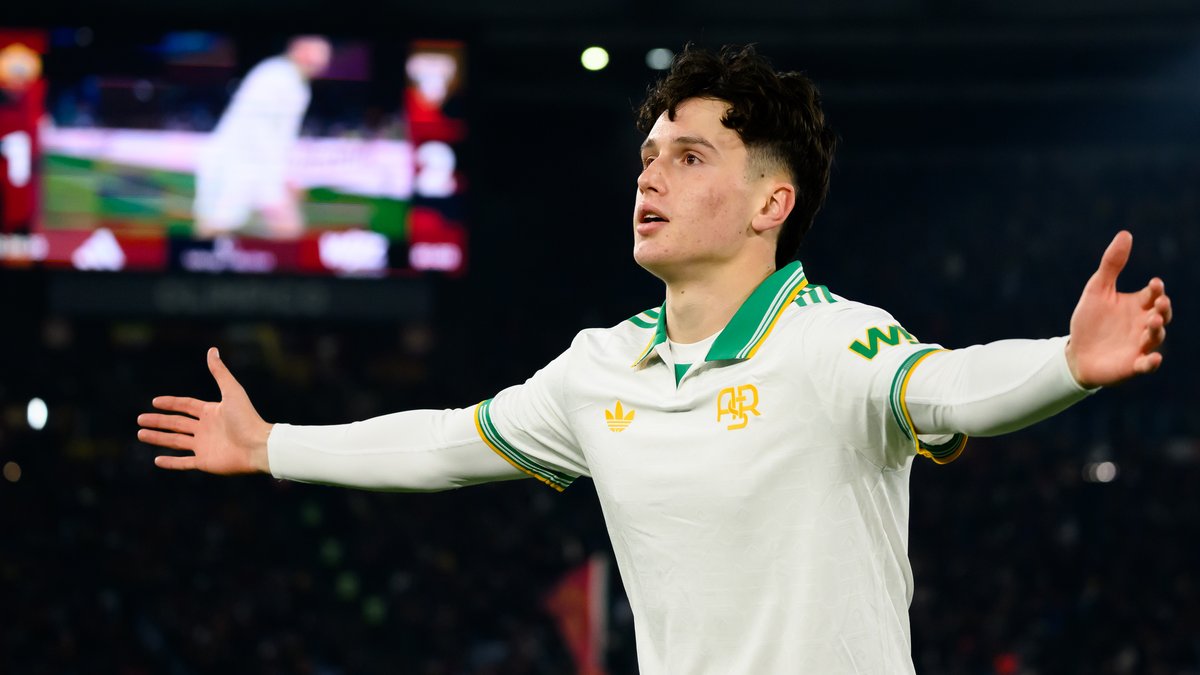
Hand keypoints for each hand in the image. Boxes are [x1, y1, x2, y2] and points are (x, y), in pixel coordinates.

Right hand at [138, 348, 272, 473]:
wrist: (258, 446)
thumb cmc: (247, 418)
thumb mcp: (232, 391)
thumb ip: (220, 372)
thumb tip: (212, 350)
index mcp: (211, 412)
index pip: (186, 406)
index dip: (170, 403)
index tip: (154, 402)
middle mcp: (206, 429)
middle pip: (176, 423)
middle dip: (158, 421)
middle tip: (140, 419)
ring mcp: (204, 446)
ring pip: (175, 442)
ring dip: (158, 438)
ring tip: (140, 434)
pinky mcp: (205, 462)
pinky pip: (184, 462)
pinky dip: (171, 462)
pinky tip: (157, 460)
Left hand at [1065, 231, 1172, 387]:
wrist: (1075, 353)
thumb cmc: (1090, 320)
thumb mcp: (1097, 290)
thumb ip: (1112, 264)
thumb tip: (1125, 234)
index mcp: (1138, 305)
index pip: (1153, 294)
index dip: (1156, 290)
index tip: (1154, 283)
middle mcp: (1144, 324)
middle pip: (1162, 314)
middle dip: (1163, 308)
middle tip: (1159, 303)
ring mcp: (1140, 345)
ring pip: (1156, 337)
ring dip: (1157, 330)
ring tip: (1152, 322)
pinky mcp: (1133, 365)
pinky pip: (1147, 365)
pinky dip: (1152, 362)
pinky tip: (1153, 358)